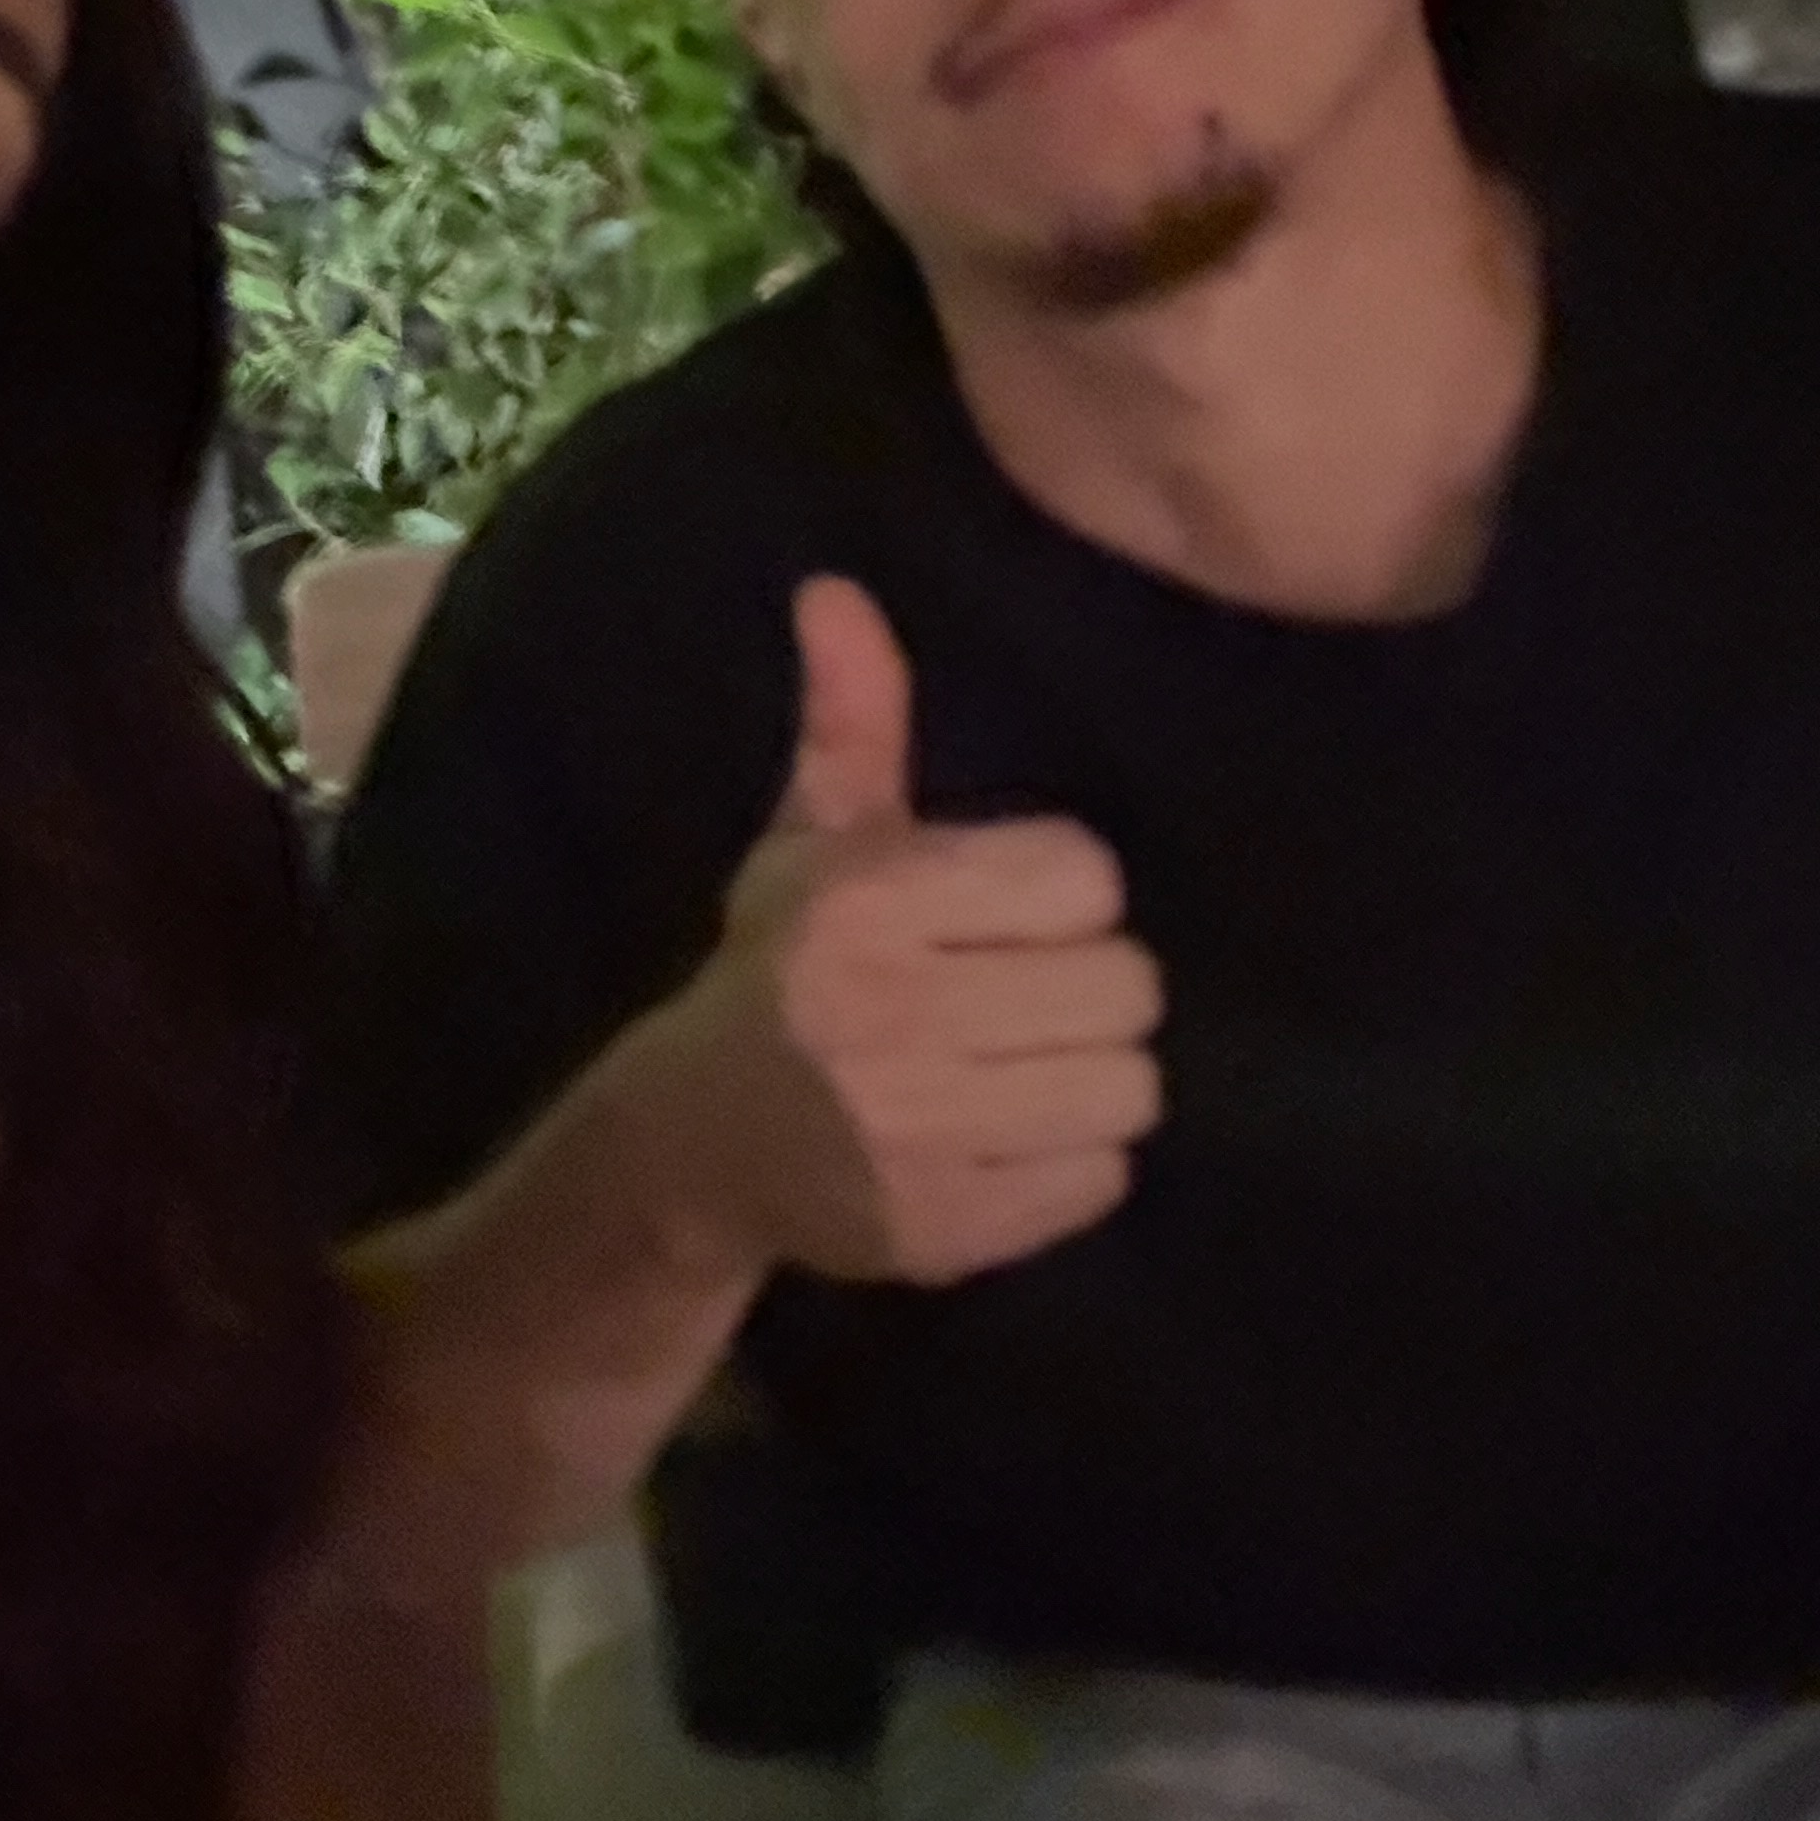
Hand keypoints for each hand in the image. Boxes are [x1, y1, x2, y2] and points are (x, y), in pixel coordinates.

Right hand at [648, 575, 1162, 1286]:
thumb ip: (851, 719)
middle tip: (1028, 995)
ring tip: (1030, 1066)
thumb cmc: (780, 970)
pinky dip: (1074, 1160)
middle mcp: (892, 1016)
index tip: (1007, 912)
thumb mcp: (810, 839)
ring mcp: (921, 1135)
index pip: (1082, 878)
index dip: (1059, 891)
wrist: (693, 1146)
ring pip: (1126, 1085)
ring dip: (1094, 1075)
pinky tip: (1011, 1136)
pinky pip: (1099, 1177)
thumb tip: (836, 590)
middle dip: (1087, 986)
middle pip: (1122, 984)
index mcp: (868, 903)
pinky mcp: (949, 1230)